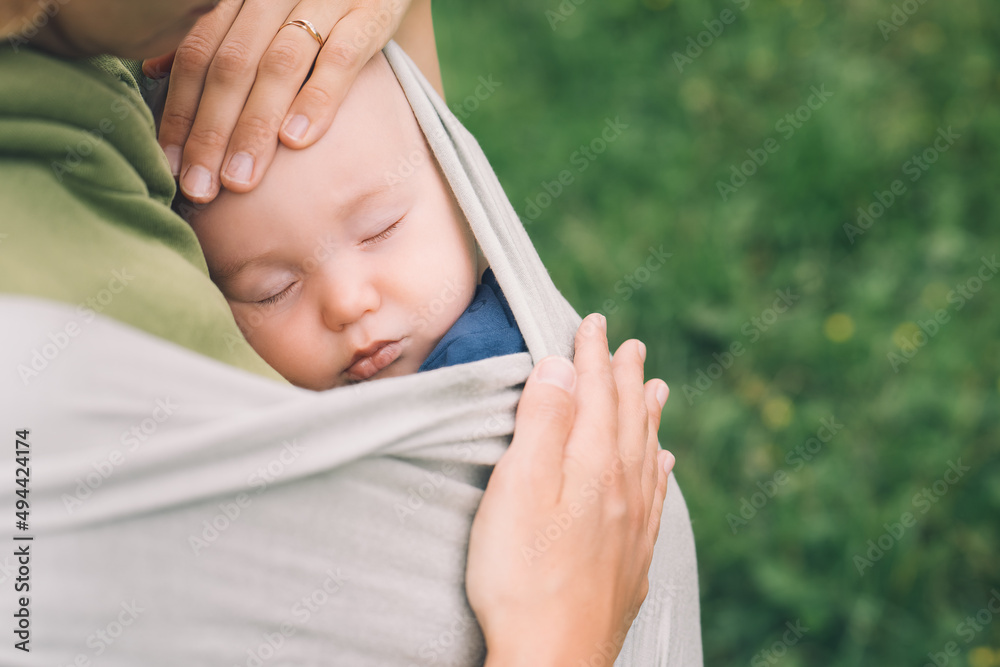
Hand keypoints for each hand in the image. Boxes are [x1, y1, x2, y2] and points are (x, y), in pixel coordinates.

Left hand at [147, 0, 411, 202]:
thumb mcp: (257, 6)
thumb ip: (212, 34)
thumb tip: (153, 71)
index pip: (197, 54)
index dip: (181, 111)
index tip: (172, 166)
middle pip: (231, 66)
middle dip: (211, 132)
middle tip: (200, 188)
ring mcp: (323, 0)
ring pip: (278, 66)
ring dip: (254, 128)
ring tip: (239, 180)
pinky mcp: (370, 14)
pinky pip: (340, 59)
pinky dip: (317, 100)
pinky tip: (296, 140)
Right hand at [466, 314, 674, 666]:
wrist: (552, 661)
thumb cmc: (522, 576)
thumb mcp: (518, 488)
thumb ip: (542, 424)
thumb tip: (561, 369)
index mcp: (593, 466)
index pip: (597, 394)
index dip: (593, 356)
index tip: (593, 323)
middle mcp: (623, 490)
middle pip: (629, 420)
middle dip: (626, 377)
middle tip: (632, 346)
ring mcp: (632, 527)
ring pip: (649, 455)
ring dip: (649, 417)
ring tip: (657, 390)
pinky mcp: (631, 559)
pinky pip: (656, 498)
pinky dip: (660, 470)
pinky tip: (665, 466)